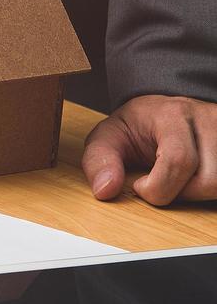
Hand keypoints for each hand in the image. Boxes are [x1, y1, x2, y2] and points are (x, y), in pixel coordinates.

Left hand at [82, 94, 216, 203]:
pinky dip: (209, 189)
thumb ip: (98, 162)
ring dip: (196, 193)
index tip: (139, 185)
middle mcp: (208, 119)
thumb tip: (105, 190)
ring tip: (177, 180)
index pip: (179, 160)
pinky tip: (193, 179)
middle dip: (178, 193)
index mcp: (172, 114)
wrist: (162, 110)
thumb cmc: (135, 126)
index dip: (157, 186)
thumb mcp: (107, 138)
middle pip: (207, 181)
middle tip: (159, 183)